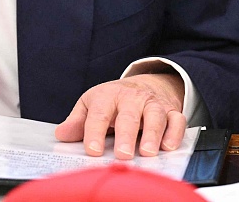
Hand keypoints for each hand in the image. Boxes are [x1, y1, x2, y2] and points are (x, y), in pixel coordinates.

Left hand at [54, 74, 185, 159]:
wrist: (142, 84)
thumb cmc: (112, 100)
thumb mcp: (90, 105)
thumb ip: (77, 122)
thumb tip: (61, 135)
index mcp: (107, 96)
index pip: (99, 114)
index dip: (94, 132)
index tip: (92, 150)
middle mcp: (131, 98)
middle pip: (129, 116)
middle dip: (126, 135)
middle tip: (123, 155)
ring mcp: (152, 104)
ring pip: (155, 116)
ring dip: (153, 134)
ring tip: (147, 152)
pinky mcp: (171, 110)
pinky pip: (177, 119)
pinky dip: (175, 132)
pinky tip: (168, 146)